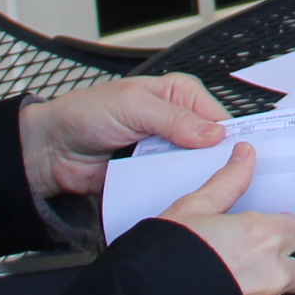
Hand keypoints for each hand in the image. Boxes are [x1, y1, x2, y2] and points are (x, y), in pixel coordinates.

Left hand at [18, 72, 228, 212]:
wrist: (51, 152)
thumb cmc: (83, 115)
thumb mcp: (132, 106)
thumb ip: (173, 119)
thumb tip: (212, 133)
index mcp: (179, 95)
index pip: (219, 116)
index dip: (232, 136)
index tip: (243, 156)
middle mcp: (178, 122)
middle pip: (214, 146)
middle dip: (218, 161)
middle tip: (228, 179)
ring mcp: (167, 152)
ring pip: (198, 169)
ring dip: (199, 179)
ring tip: (207, 192)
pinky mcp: (155, 176)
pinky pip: (176, 187)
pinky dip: (180, 193)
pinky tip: (185, 199)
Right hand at [156, 147, 294, 294]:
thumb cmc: (165, 257)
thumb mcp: (193, 208)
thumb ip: (227, 183)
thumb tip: (244, 157)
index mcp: (263, 236)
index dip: (284, 228)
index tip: (268, 228)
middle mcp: (271, 272)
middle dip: (290, 260)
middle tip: (261, 253)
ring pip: (281, 293)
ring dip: (268, 284)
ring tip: (233, 274)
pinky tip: (223, 293)